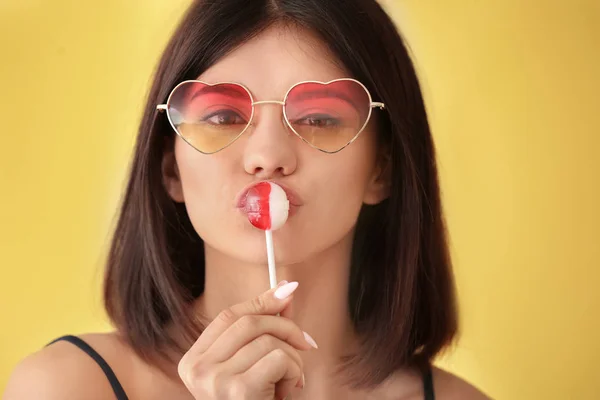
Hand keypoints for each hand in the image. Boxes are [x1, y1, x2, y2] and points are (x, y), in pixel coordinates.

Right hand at [178, 281, 317, 399]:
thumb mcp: (254, 366)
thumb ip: (264, 330)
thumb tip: (285, 291)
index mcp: (194, 361)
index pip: (229, 316)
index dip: (261, 301)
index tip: (288, 290)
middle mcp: (198, 369)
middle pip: (249, 322)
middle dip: (286, 327)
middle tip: (307, 343)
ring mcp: (214, 380)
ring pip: (268, 340)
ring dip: (293, 359)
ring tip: (289, 382)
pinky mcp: (238, 390)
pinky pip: (279, 358)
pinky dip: (294, 372)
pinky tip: (287, 391)